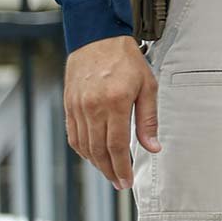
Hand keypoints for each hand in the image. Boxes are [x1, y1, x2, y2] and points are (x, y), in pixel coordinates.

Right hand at [64, 35, 160, 189]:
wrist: (98, 38)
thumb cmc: (126, 60)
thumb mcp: (147, 86)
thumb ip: (148, 119)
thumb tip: (153, 147)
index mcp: (115, 103)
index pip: (117, 146)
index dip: (122, 167)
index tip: (127, 181)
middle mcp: (93, 108)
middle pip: (99, 151)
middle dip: (110, 171)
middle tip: (120, 182)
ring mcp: (78, 107)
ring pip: (84, 146)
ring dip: (96, 163)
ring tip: (110, 171)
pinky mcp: (69, 105)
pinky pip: (74, 135)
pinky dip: (83, 150)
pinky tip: (94, 155)